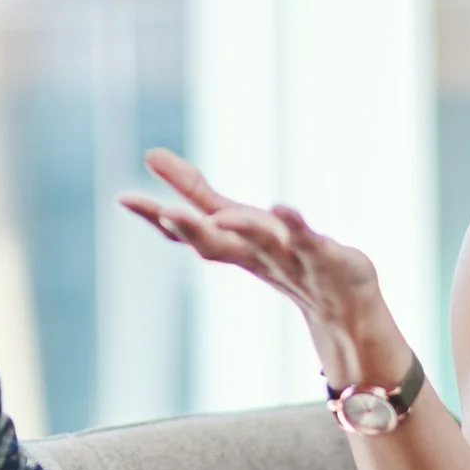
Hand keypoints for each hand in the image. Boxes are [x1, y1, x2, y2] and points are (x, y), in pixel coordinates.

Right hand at [121, 149, 411, 381]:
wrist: (346, 312)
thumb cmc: (289, 260)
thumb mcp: (240, 223)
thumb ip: (202, 198)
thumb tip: (152, 157)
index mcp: (234, 244)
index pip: (191, 226)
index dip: (156, 215)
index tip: (124, 198)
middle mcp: (255, 253)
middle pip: (214, 242)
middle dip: (187, 228)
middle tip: (161, 213)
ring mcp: (288, 256)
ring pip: (258, 242)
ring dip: (239, 228)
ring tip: (221, 217)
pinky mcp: (322, 256)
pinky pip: (307, 238)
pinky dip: (295, 223)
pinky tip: (284, 206)